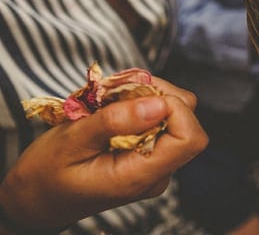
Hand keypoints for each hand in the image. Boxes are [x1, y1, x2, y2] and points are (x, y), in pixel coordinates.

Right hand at [0, 78, 206, 230]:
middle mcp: (157, 172)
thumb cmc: (45, 175)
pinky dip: (141, 103)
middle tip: (115, 92)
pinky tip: (113, 107)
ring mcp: (155, 163)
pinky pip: (161, 118)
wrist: (34, 199)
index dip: (173, 108)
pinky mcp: (150, 152)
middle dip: (156, 93)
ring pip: (176, 111)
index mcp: (141, 177)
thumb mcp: (70, 143)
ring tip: (109, 100)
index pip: (190, 138)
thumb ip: (114, 123)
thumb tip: (159, 104)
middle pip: (186, 118)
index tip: (135, 96)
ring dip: (147, 95)